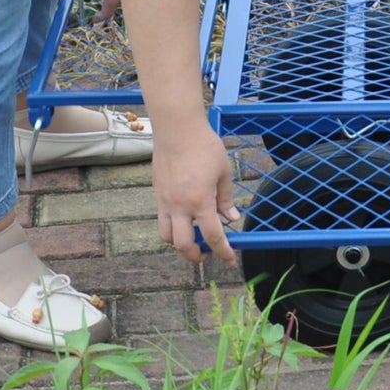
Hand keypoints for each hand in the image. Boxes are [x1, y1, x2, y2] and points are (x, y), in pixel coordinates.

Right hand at [153, 124, 241, 262]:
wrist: (177, 129)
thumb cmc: (204, 146)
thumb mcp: (223, 172)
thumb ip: (226, 198)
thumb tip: (232, 218)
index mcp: (200, 202)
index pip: (213, 236)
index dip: (223, 252)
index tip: (230, 260)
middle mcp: (180, 206)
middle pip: (184, 246)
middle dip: (196, 256)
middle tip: (209, 253)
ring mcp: (165, 202)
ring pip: (167, 237)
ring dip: (180, 244)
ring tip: (194, 239)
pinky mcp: (158, 195)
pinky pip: (162, 220)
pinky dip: (172, 228)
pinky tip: (184, 220)